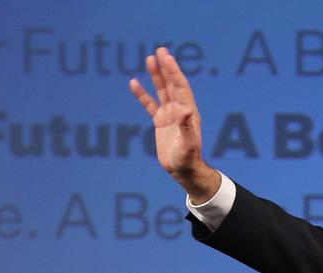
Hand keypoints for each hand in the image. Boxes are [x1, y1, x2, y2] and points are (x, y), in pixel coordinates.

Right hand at [128, 46, 220, 200]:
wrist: (183, 170)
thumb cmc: (188, 158)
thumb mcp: (188, 143)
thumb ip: (187, 127)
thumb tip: (186, 110)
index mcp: (188, 112)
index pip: (180, 87)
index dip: (174, 72)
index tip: (167, 57)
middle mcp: (180, 110)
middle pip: (172, 84)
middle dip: (166, 68)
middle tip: (160, 50)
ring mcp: (170, 115)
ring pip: (162, 91)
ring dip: (156, 76)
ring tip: (150, 59)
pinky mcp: (160, 122)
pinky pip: (150, 105)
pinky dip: (142, 94)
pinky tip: (133, 82)